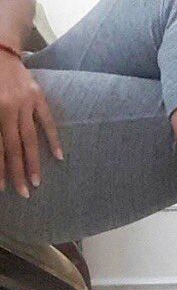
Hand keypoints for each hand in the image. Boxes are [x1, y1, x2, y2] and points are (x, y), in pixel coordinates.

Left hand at [0, 50, 61, 196]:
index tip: (2, 188)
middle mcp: (9, 108)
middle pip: (13, 147)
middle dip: (17, 172)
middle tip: (23, 193)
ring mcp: (26, 103)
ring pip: (29, 138)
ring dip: (33, 162)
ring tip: (37, 182)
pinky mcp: (37, 97)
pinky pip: (46, 121)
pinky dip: (52, 139)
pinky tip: (58, 156)